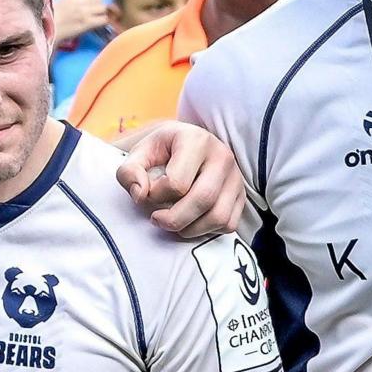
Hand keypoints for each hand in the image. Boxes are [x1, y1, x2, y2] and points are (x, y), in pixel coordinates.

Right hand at [51, 0, 114, 45]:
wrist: (47, 28)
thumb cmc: (56, 14)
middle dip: (99, 4)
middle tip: (93, 10)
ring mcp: (84, 11)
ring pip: (104, 8)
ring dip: (102, 13)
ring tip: (95, 17)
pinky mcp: (87, 23)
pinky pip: (104, 19)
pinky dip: (103, 21)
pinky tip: (97, 23)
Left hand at [116, 121, 245, 237]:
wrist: (188, 144)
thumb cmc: (163, 150)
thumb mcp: (140, 153)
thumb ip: (129, 172)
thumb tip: (140, 195)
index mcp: (195, 140)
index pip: (177, 182)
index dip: (155, 196)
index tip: (147, 193)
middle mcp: (222, 156)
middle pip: (203, 199)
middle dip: (174, 219)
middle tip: (156, 220)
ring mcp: (236, 177)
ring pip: (219, 216)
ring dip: (191, 229)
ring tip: (174, 223)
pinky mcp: (242, 195)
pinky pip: (229, 224)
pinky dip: (208, 230)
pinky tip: (192, 222)